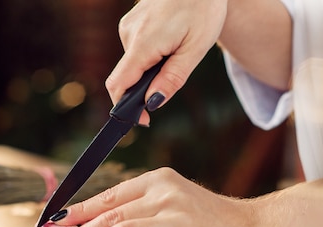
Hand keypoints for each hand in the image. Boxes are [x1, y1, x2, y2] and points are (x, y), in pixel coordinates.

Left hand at [50, 168, 254, 226]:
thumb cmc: (204, 219)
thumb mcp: (169, 202)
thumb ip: (136, 210)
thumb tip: (91, 226)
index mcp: (156, 180)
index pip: (108, 196)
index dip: (78, 211)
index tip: (54, 223)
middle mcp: (164, 194)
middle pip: (109, 214)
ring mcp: (176, 216)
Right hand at [106, 0, 227, 123]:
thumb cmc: (203, 8)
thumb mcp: (196, 48)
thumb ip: (172, 78)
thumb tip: (152, 103)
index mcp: (143, 43)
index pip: (118, 84)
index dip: (124, 107)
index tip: (142, 120)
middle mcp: (128, 34)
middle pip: (127, 76)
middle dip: (146, 85)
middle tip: (176, 70)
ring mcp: (127, 26)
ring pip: (133, 63)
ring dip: (151, 68)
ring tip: (178, 47)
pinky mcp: (130, 22)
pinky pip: (136, 49)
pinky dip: (150, 54)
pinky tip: (170, 38)